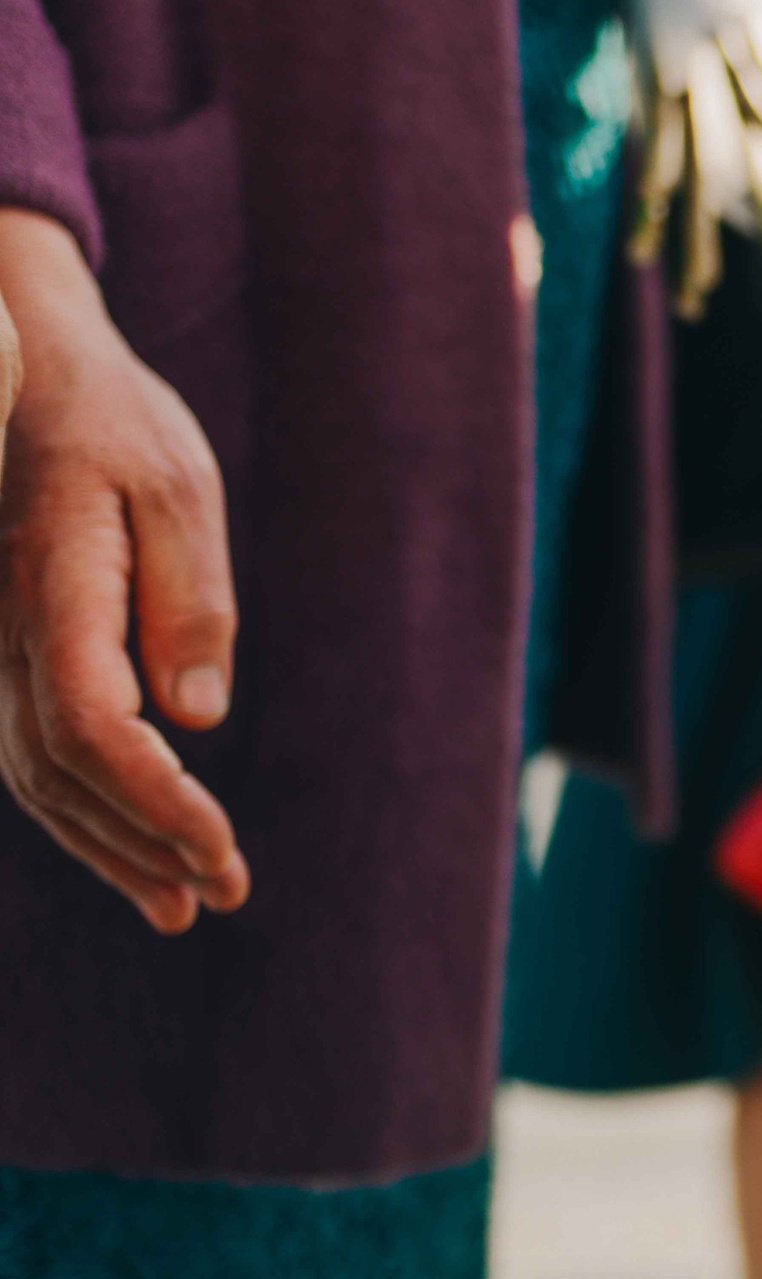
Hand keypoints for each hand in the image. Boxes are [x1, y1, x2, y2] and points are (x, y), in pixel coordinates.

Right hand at [0, 209, 248, 931]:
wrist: (31, 373)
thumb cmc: (116, 424)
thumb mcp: (178, 488)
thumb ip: (190, 598)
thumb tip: (198, 714)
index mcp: (51, 592)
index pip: (93, 731)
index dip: (157, 803)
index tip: (223, 850)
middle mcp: (2, 634)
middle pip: (64, 774)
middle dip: (144, 846)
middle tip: (223, 897)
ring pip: (37, 778)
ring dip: (110, 847)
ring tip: (183, 904)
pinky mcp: (1, 654)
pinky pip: (29, 753)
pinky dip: (82, 811)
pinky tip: (131, 848)